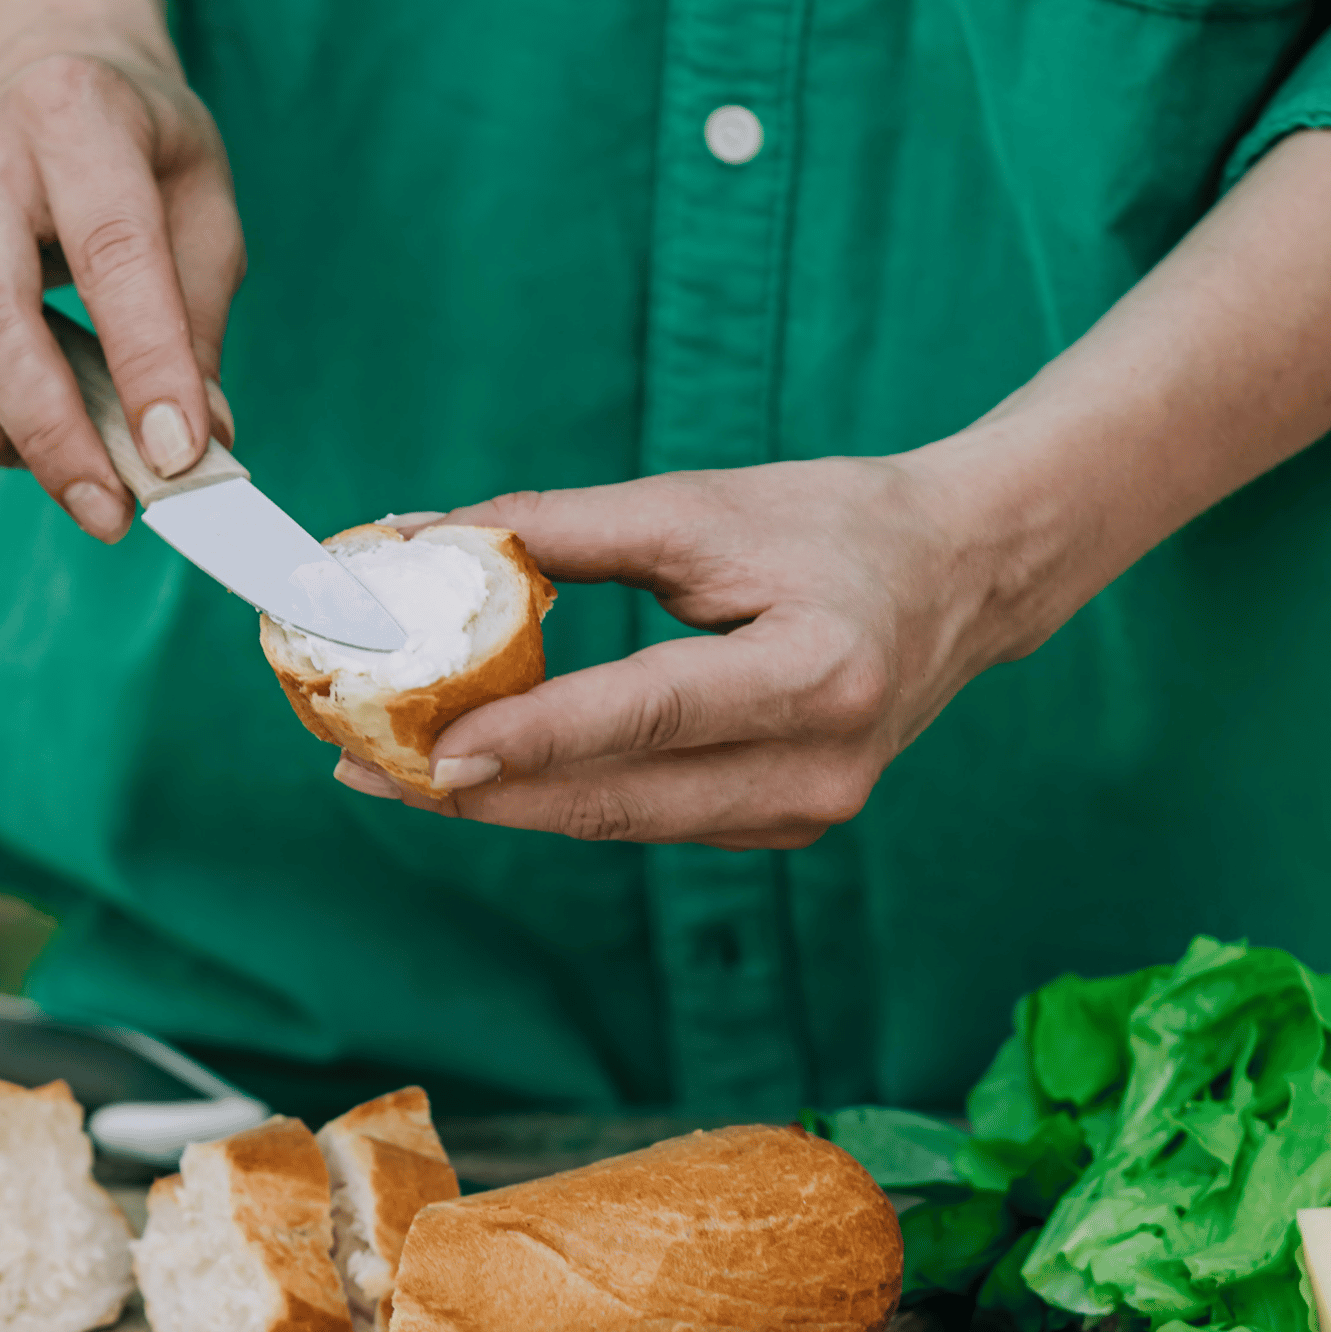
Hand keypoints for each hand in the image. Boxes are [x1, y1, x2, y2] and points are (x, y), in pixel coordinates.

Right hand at [0, 47, 244, 541]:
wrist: (40, 67)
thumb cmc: (140, 153)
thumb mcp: (203, 207)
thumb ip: (201, 322)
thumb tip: (194, 443)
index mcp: (77, 117)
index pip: (113, 254)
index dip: (146, 366)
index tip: (177, 460)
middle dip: (51, 433)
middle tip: (110, 512)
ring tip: (54, 459)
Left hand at [334, 132, 1330, 846]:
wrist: (965, 577)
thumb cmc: (838, 524)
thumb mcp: (704, 506)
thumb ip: (565, 530)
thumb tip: (430, 536)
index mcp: (817, 674)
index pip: (648, 716)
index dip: (534, 739)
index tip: (429, 754)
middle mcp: (821, 767)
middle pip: (619, 800)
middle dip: (482, 794)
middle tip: (365, 772)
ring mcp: (809, 812)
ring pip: (624, 824)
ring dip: (509, 804)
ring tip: (398, 775)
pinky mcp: (788, 825)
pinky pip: (652, 821)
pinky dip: (568, 800)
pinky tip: (490, 777)